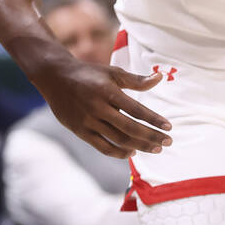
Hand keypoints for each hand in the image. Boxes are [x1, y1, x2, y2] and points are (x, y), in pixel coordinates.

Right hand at [29, 55, 171, 158]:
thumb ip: (136, 80)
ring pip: (118, 140)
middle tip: (168, 142)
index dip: (154, 120)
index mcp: (107, 91)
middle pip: (130, 128)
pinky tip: (132, 151)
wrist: (54, 77)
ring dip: (140, 146)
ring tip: (155, 148)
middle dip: (152, 137)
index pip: (136, 110)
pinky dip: (119, 152)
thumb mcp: (112, 72)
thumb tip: (160, 78)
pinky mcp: (80, 131)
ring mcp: (88, 121)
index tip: (169, 127)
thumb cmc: (88, 73)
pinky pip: (103, 147)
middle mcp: (97, 107)